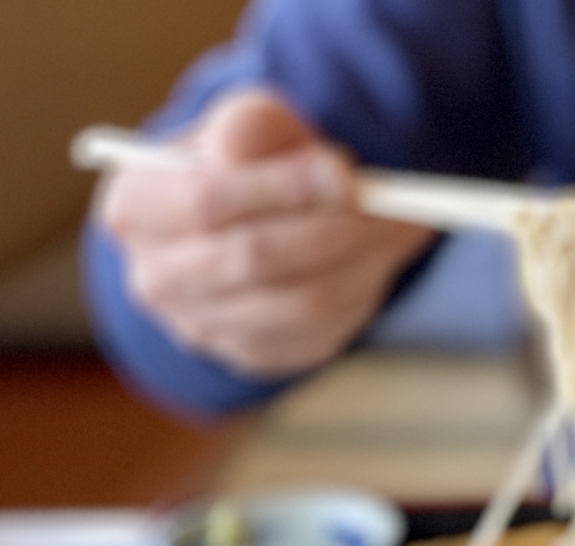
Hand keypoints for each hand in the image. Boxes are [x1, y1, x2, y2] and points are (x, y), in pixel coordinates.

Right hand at [97, 88, 432, 377]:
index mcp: (134, 209)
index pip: (206, 201)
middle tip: (396, 206)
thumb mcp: (241, 124)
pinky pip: (323, 331)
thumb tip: (330, 177)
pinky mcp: (255, 357)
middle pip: (255, 259)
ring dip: (366, 262)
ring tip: (406, 225)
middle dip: (335, 228)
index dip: (282, 188)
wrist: (238, 223)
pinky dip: (366, 290)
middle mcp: (156, 278)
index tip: (346, 175)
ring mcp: (204, 327)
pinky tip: (384, 257)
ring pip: (301, 303)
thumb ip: (261, 130)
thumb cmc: (239, 164)